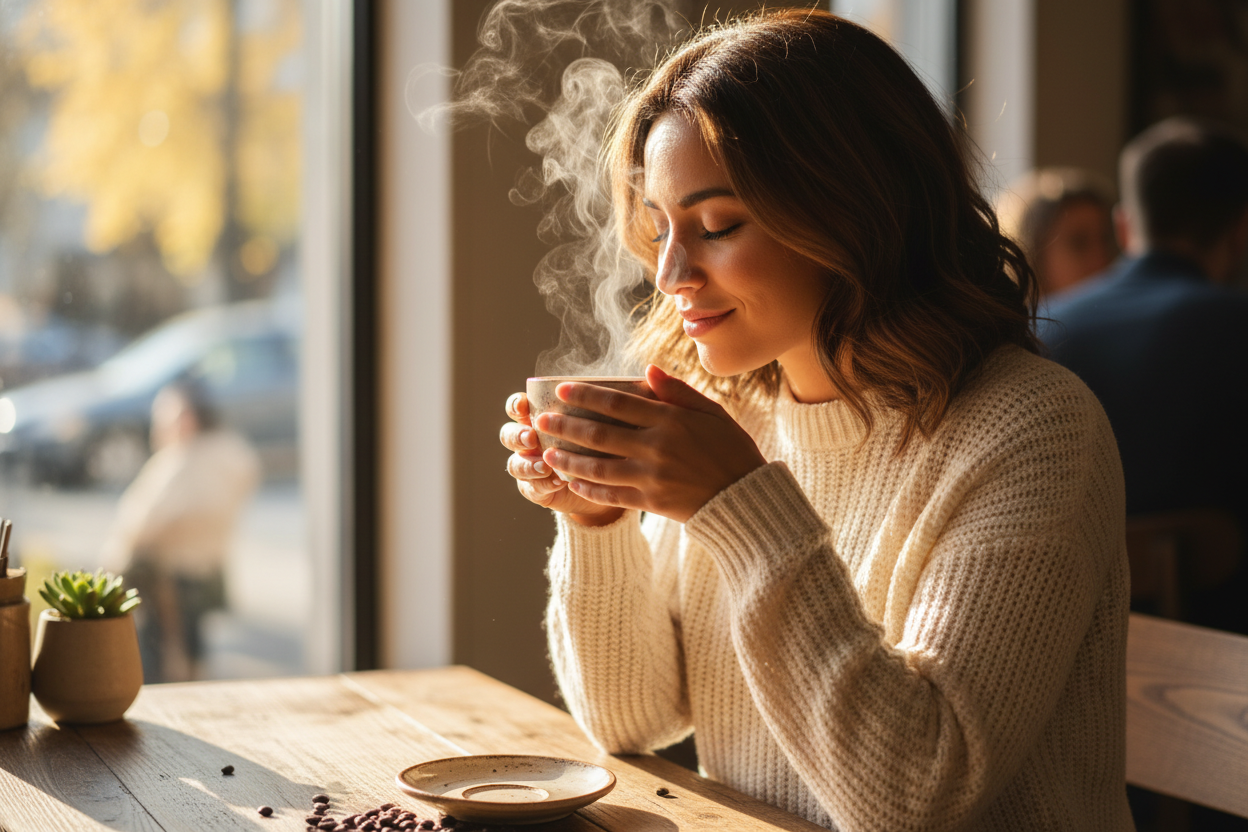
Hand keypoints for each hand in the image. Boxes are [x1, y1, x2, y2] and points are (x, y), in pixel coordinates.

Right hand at [499, 391, 624, 525]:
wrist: (609, 482)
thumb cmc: (608, 440)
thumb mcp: (611, 419)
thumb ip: (618, 399)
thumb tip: (648, 372)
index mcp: (540, 416)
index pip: (518, 406)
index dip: (516, 405)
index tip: (525, 406)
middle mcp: (530, 440)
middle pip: (509, 434)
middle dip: (517, 436)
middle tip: (532, 437)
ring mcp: (531, 465)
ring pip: (515, 464)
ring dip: (526, 463)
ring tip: (544, 465)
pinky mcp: (538, 489)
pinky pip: (531, 488)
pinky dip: (541, 484)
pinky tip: (557, 482)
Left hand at [534, 365, 766, 522]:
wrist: (745, 498)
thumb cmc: (731, 450)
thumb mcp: (712, 413)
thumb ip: (678, 392)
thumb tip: (648, 370)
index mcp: (670, 420)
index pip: (617, 403)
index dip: (585, 395)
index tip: (561, 390)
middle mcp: (657, 447)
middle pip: (599, 434)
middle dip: (565, 426)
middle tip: (540, 421)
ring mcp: (652, 477)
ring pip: (598, 467)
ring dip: (568, 460)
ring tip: (547, 453)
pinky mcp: (651, 502)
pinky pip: (611, 496)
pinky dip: (588, 489)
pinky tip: (572, 483)